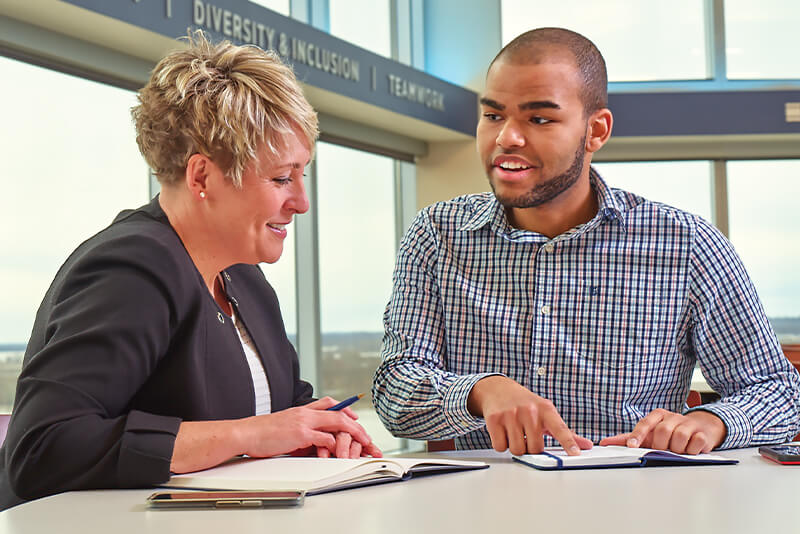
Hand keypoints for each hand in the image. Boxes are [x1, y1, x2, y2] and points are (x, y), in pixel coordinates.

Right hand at [171, 402, 379, 472]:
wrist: (246, 433)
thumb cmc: (263, 434)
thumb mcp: (287, 428)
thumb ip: (303, 431)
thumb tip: (316, 443)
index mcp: (303, 410)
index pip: (330, 403)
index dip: (345, 409)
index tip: (356, 417)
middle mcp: (306, 412)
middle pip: (339, 413)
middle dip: (356, 424)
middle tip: (367, 436)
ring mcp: (304, 422)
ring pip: (337, 422)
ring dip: (353, 433)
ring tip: (363, 443)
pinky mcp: (300, 434)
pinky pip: (324, 437)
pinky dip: (334, 444)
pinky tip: (339, 451)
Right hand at [467, 376, 591, 455]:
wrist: (498, 389)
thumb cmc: (525, 404)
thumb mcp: (546, 412)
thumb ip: (565, 432)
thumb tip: (585, 445)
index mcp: (545, 409)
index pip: (560, 428)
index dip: (568, 442)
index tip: (575, 453)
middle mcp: (529, 410)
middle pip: (535, 448)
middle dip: (530, 447)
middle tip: (527, 436)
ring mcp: (511, 414)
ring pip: (517, 449)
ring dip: (515, 446)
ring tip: (514, 432)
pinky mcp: (494, 419)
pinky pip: (500, 446)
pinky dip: (501, 444)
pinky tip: (503, 432)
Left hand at [599, 409, 725, 454]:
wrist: (703, 427)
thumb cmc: (672, 432)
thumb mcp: (650, 434)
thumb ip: (628, 438)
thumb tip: (604, 443)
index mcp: (657, 416)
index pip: (645, 423)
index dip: (638, 435)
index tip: (631, 446)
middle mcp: (672, 417)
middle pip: (663, 432)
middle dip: (661, 446)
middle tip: (664, 450)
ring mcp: (688, 424)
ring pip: (679, 438)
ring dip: (677, 449)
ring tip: (678, 450)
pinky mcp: (702, 433)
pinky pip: (695, 443)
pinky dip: (691, 450)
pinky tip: (691, 449)